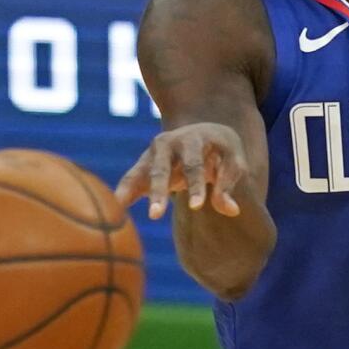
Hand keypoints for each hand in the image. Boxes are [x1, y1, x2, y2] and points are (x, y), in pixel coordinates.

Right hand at [114, 123, 246, 219]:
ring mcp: (153, 152)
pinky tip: (115, 207)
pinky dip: (123, 191)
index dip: (195, 186)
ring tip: (120, 208)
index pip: (194, 164)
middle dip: (158, 191)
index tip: (196, 207)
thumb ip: (228, 185)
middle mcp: (169, 141)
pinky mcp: (144, 164)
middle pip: (162, 168)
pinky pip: (131, 178)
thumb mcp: (233, 162)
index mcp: (193, 138)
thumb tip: (232, 210)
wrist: (205, 133)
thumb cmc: (222, 151)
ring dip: (132, 190)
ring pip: (142, 172)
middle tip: (156, 215)